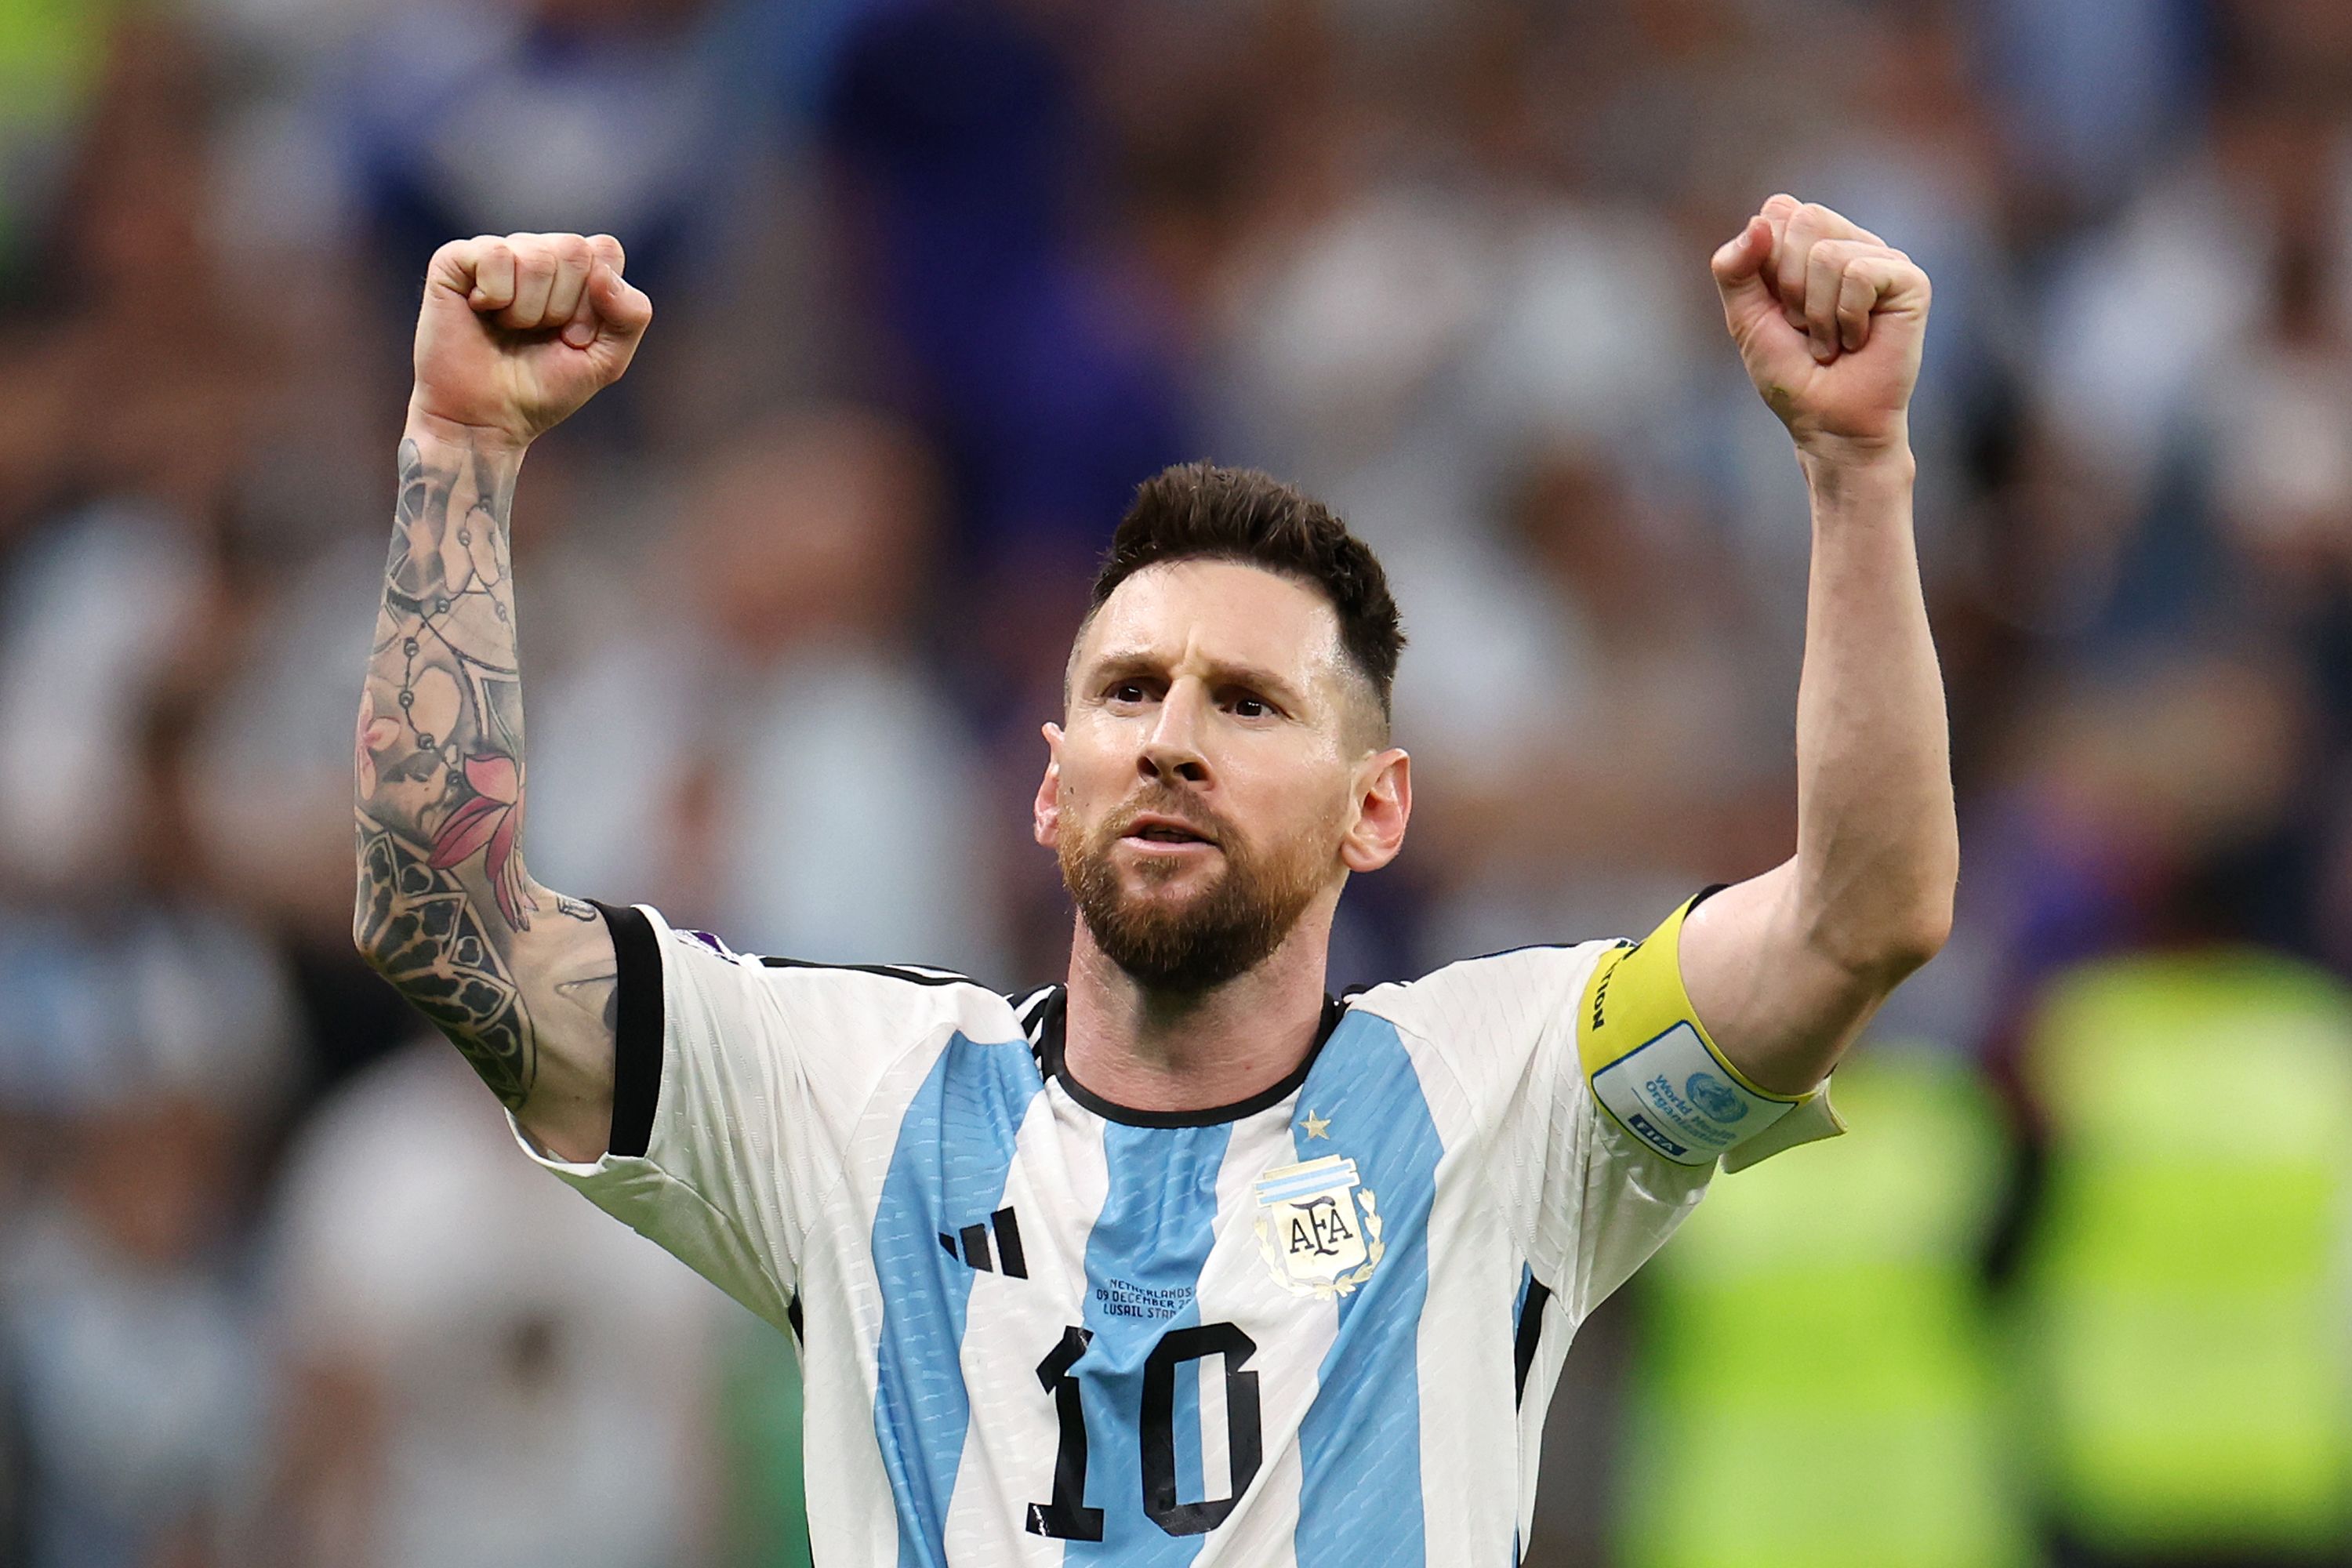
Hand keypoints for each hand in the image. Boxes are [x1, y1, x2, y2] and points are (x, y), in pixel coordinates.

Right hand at [408, 232, 653, 450]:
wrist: (486, 419)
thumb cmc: (543, 389)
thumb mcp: (606, 359)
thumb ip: (631, 315)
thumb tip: (603, 272)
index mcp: (576, 270)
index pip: (605, 250)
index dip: (597, 301)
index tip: (576, 336)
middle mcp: (537, 253)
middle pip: (573, 249)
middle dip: (563, 307)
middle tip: (541, 335)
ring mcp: (496, 253)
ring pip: (536, 254)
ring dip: (528, 309)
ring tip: (510, 330)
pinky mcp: (455, 259)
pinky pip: (495, 254)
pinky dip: (496, 296)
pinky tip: (482, 312)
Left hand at [1711, 196, 1928, 462]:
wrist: (1828, 423)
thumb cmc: (1792, 375)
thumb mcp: (1745, 318)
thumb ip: (1734, 268)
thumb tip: (1760, 220)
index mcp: (1813, 244)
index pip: (1778, 210)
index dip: (1766, 263)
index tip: (1778, 308)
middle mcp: (1852, 243)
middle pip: (1803, 219)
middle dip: (1789, 286)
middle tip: (1805, 327)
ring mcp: (1885, 260)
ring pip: (1828, 253)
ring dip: (1817, 313)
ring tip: (1830, 342)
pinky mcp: (1911, 282)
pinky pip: (1859, 273)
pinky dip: (1845, 317)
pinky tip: (1857, 341)